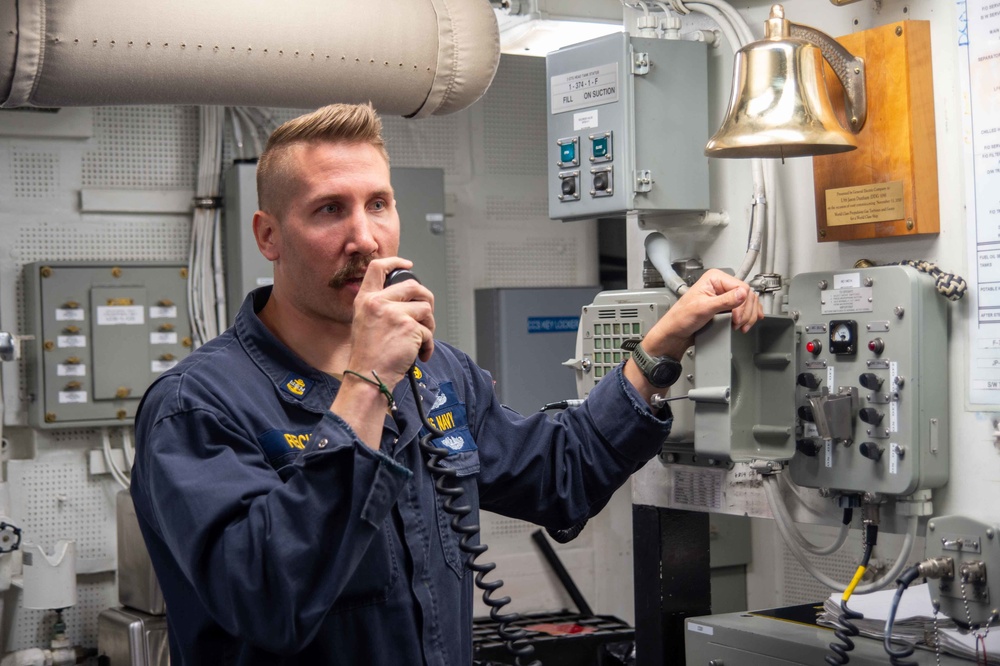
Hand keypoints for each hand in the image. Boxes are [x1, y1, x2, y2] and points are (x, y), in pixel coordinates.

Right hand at [345, 257, 435, 386]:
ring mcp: (395, 313)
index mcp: (365, 299)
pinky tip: (420, 354)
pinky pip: (429, 332)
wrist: (368, 376)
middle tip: (427, 315)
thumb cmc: (367, 356)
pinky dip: (428, 345)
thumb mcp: (363, 322)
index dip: (395, 261)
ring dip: (429, 326)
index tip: (407, 263)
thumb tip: (406, 301)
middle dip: (426, 299)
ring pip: (425, 309)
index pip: (378, 268)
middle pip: (413, 286)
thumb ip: (379, 307)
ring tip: (421, 341)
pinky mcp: (409, 327)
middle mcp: (378, 302)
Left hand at [644, 269, 763, 358]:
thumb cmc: (681, 318)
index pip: (742, 287)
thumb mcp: (703, 308)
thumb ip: (724, 300)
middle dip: (746, 312)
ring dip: (748, 316)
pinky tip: (747, 322)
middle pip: (747, 295)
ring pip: (748, 302)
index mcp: (714, 278)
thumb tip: (742, 293)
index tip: (736, 318)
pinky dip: (748, 315)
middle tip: (738, 324)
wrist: (676, 333)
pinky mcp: (726, 306)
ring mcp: (724, 295)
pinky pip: (744, 308)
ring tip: (741, 326)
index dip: (742, 305)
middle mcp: (720, 284)